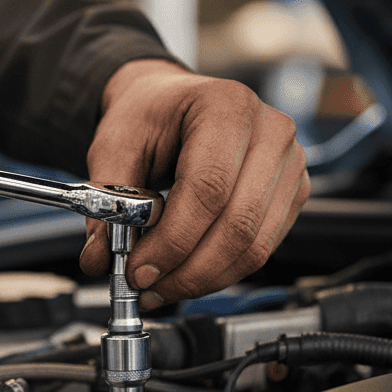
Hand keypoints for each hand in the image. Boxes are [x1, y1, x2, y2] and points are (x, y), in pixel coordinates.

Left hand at [79, 59, 309, 309]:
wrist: (172, 103)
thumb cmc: (149, 117)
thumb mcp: (114, 147)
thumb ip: (105, 203)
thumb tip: (100, 259)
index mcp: (226, 106)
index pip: (208, 188)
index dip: (173, 240)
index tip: (138, 271)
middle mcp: (270, 131)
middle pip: (237, 224)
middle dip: (187, 270)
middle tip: (146, 288)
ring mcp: (289, 163)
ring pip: (253, 245)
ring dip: (203, 279)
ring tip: (160, 287)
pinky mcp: (291, 192)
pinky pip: (260, 248)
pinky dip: (220, 272)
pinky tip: (185, 274)